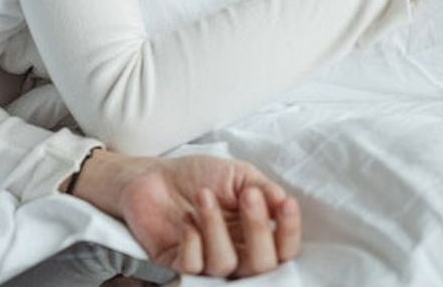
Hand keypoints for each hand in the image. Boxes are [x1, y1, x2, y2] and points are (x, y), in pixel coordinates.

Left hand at [69, 151, 300, 277]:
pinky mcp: (177, 265)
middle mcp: (236, 254)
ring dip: (216, 227)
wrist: (154, 175)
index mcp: (255, 235)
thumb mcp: (238, 175)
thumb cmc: (199, 176)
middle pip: (261, 265)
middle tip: (247, 196)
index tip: (285, 203)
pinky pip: (193, 268)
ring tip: (204, 195)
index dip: (289, 231)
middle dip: (257, 229)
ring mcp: (207, 263)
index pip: (284, 249)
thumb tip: (283, 200)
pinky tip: (186, 220)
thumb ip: (263, 188)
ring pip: (225, 264)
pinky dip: (191, 241)